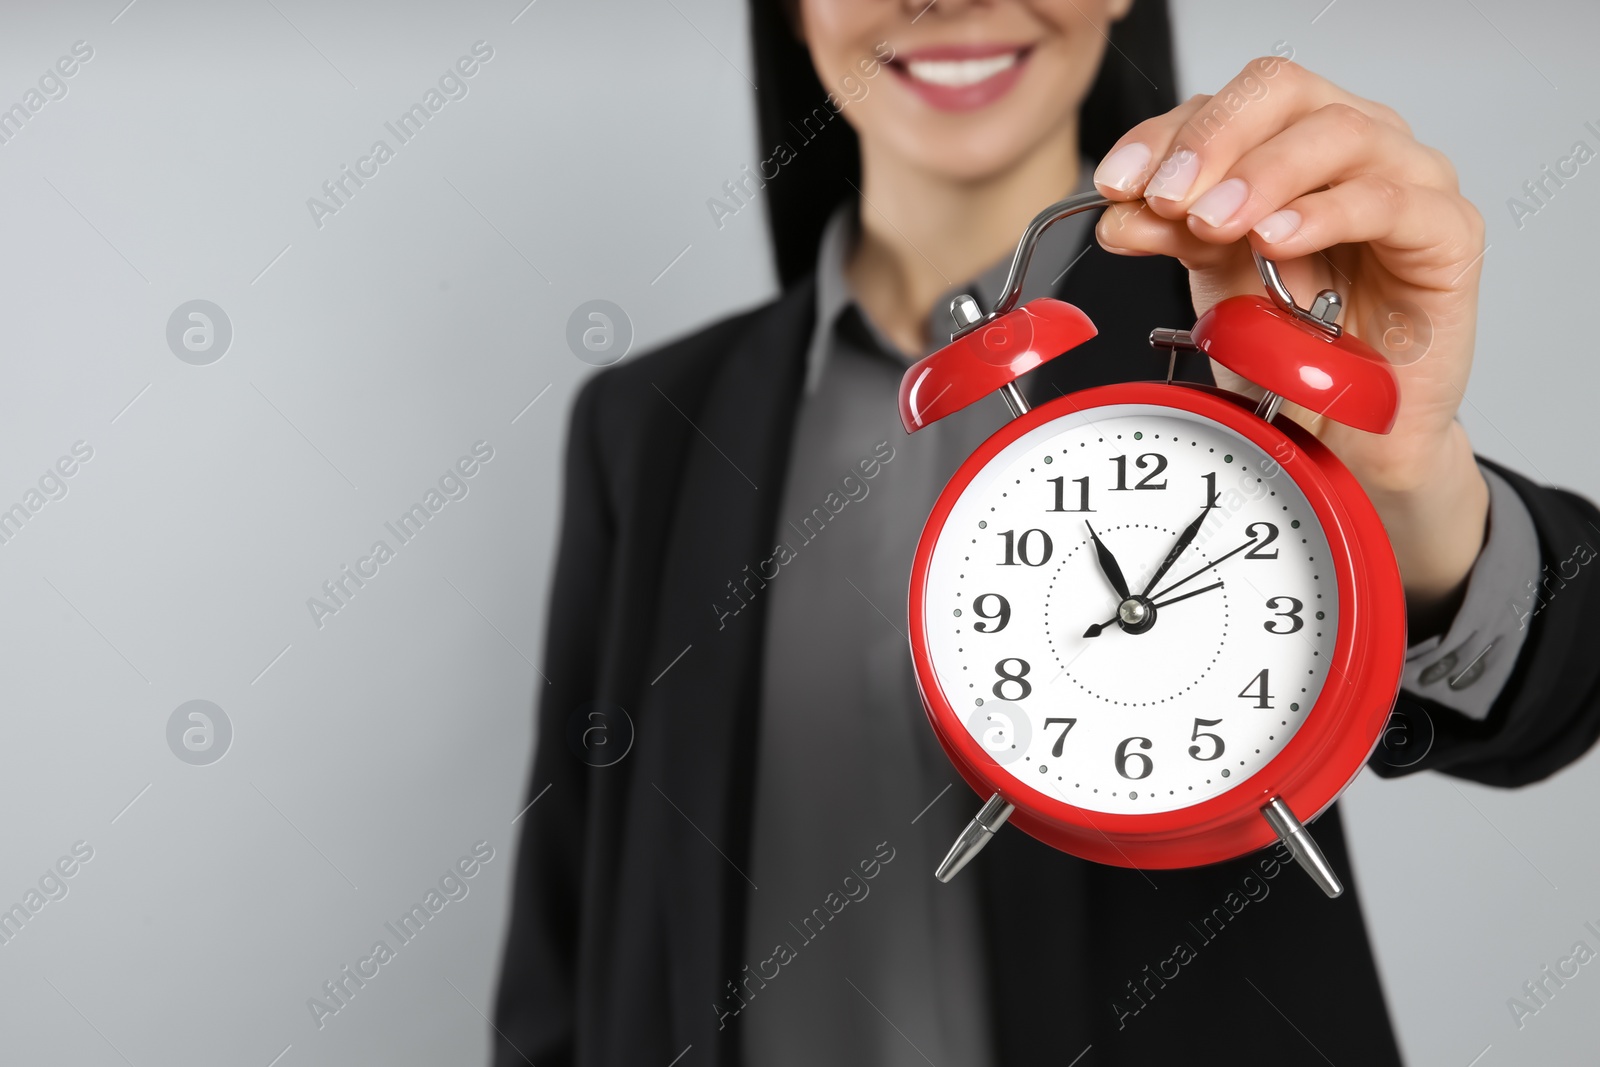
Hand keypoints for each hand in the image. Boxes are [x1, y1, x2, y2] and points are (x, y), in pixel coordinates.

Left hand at [1089, 56, 1489, 631]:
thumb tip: (1121, 212)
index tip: (1118, 184)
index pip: (1227, 101)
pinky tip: (1278, 239)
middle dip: (1210, 142)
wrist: (1345, 435)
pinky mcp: (1448, 233)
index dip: (1166, 135)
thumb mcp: (1213, 281)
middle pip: (1282, 91)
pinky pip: (1389, 202)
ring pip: (1337, 133)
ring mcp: (1408, 180)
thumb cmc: (1294, 349)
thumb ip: (1173, 236)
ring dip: (1261, 175)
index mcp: (1290, 142)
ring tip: (1213, 221)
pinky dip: (1324, 214)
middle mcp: (1351, 146)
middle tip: (1167, 198)